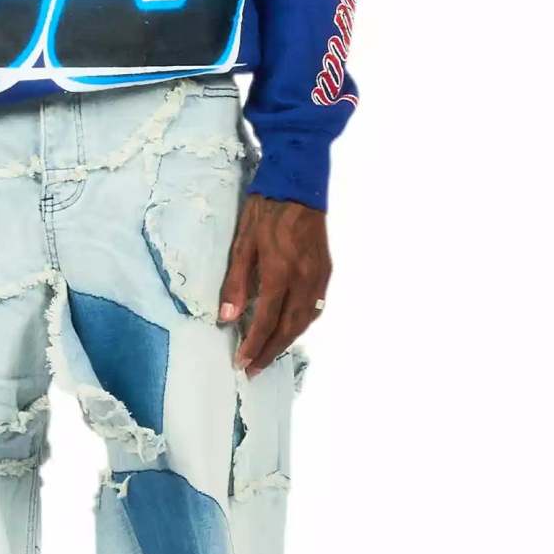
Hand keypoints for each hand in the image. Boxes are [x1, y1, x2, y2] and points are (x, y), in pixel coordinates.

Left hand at [217, 195, 331, 377]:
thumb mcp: (242, 243)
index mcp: (280, 271)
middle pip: (289, 327)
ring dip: (287, 341)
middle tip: (253, 369)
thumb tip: (228, 317)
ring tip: (269, 354)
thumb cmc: (265, 210)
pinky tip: (290, 328)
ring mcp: (319, 275)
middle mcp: (304, 279)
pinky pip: (315, 306)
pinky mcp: (326, 270)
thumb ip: (236, 282)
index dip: (254, 345)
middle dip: (270, 352)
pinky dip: (301, 324)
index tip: (241, 363)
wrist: (298, 184)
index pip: (266, 320)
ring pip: (305, 320)